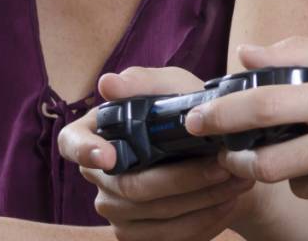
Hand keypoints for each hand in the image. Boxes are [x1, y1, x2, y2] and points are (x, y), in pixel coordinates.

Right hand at [58, 67, 255, 240]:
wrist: (218, 156)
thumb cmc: (189, 115)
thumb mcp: (174, 88)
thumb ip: (145, 82)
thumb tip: (108, 84)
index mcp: (97, 133)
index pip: (71, 143)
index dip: (85, 151)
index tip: (108, 156)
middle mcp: (99, 177)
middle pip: (131, 188)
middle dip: (183, 178)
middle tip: (223, 165)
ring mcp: (116, 210)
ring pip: (156, 215)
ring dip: (203, 200)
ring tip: (236, 181)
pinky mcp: (138, 235)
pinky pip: (170, 236)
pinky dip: (205, 220)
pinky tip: (228, 202)